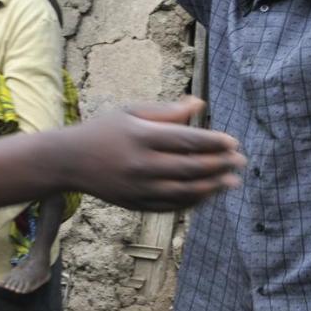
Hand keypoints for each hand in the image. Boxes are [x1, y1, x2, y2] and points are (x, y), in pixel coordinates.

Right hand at [68, 97, 244, 211]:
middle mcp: (140, 165)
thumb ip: (167, 111)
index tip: (234, 142)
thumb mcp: (131, 112)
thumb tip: (200, 104)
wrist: (69, 162)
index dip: (213, 142)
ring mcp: (138, 189)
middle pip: (190, 167)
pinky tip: (209, 194)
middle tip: (240, 162)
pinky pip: (172, 206)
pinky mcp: (136, 205)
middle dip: (220, 165)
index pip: (186, 140)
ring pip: (184, 191)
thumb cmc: (104, 131)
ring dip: (213, 187)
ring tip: (232, 181)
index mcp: (140, 137)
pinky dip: (194, 201)